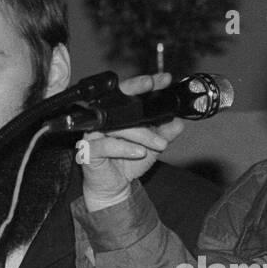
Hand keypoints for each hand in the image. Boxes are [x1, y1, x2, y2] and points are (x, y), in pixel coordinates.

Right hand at [79, 73, 185, 202]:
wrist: (113, 188)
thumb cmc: (127, 163)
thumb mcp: (152, 148)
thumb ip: (164, 133)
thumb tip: (179, 121)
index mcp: (116, 116)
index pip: (127, 92)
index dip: (144, 83)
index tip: (164, 79)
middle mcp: (102, 120)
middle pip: (116, 100)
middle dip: (135, 90)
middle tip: (151, 87)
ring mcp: (93, 134)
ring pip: (117, 126)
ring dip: (142, 134)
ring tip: (160, 144)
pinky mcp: (88, 151)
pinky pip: (105, 145)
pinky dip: (125, 148)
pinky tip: (139, 152)